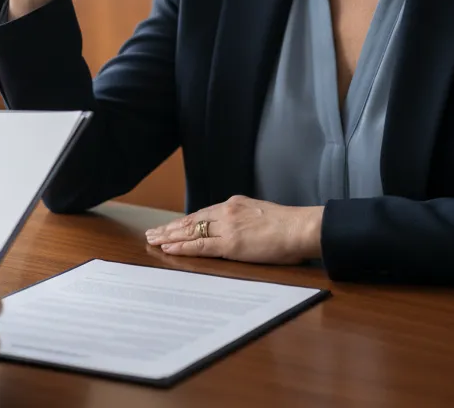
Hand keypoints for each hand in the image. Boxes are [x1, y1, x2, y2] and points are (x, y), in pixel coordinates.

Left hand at [144, 196, 323, 264]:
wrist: (301, 228)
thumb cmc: (288, 226)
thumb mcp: (261, 214)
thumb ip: (244, 219)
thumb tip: (238, 229)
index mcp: (234, 204)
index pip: (202, 214)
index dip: (183, 222)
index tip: (170, 226)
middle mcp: (226, 212)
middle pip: (191, 220)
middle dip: (170, 228)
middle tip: (152, 233)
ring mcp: (227, 227)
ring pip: (191, 232)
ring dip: (170, 237)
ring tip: (154, 240)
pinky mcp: (230, 244)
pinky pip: (200, 246)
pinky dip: (183, 247)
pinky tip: (169, 249)